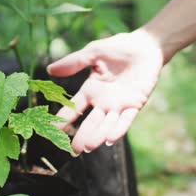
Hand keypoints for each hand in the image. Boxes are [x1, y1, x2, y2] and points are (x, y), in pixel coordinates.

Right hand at [47, 30, 164, 154]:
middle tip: (73, 150)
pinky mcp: (135, 104)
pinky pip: (126, 120)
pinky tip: (110, 139)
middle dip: (82, 136)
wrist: (146, 46)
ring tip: (88, 146)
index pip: (73, 108)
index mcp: (90, 90)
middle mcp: (103, 102)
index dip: (63, 119)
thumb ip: (74, 62)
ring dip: (98, 136)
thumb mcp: (93, 53)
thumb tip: (49, 70)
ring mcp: (118, 105)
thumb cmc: (118, 48)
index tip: (51, 130)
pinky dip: (118, 129)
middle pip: (90, 122)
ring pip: (106, 125)